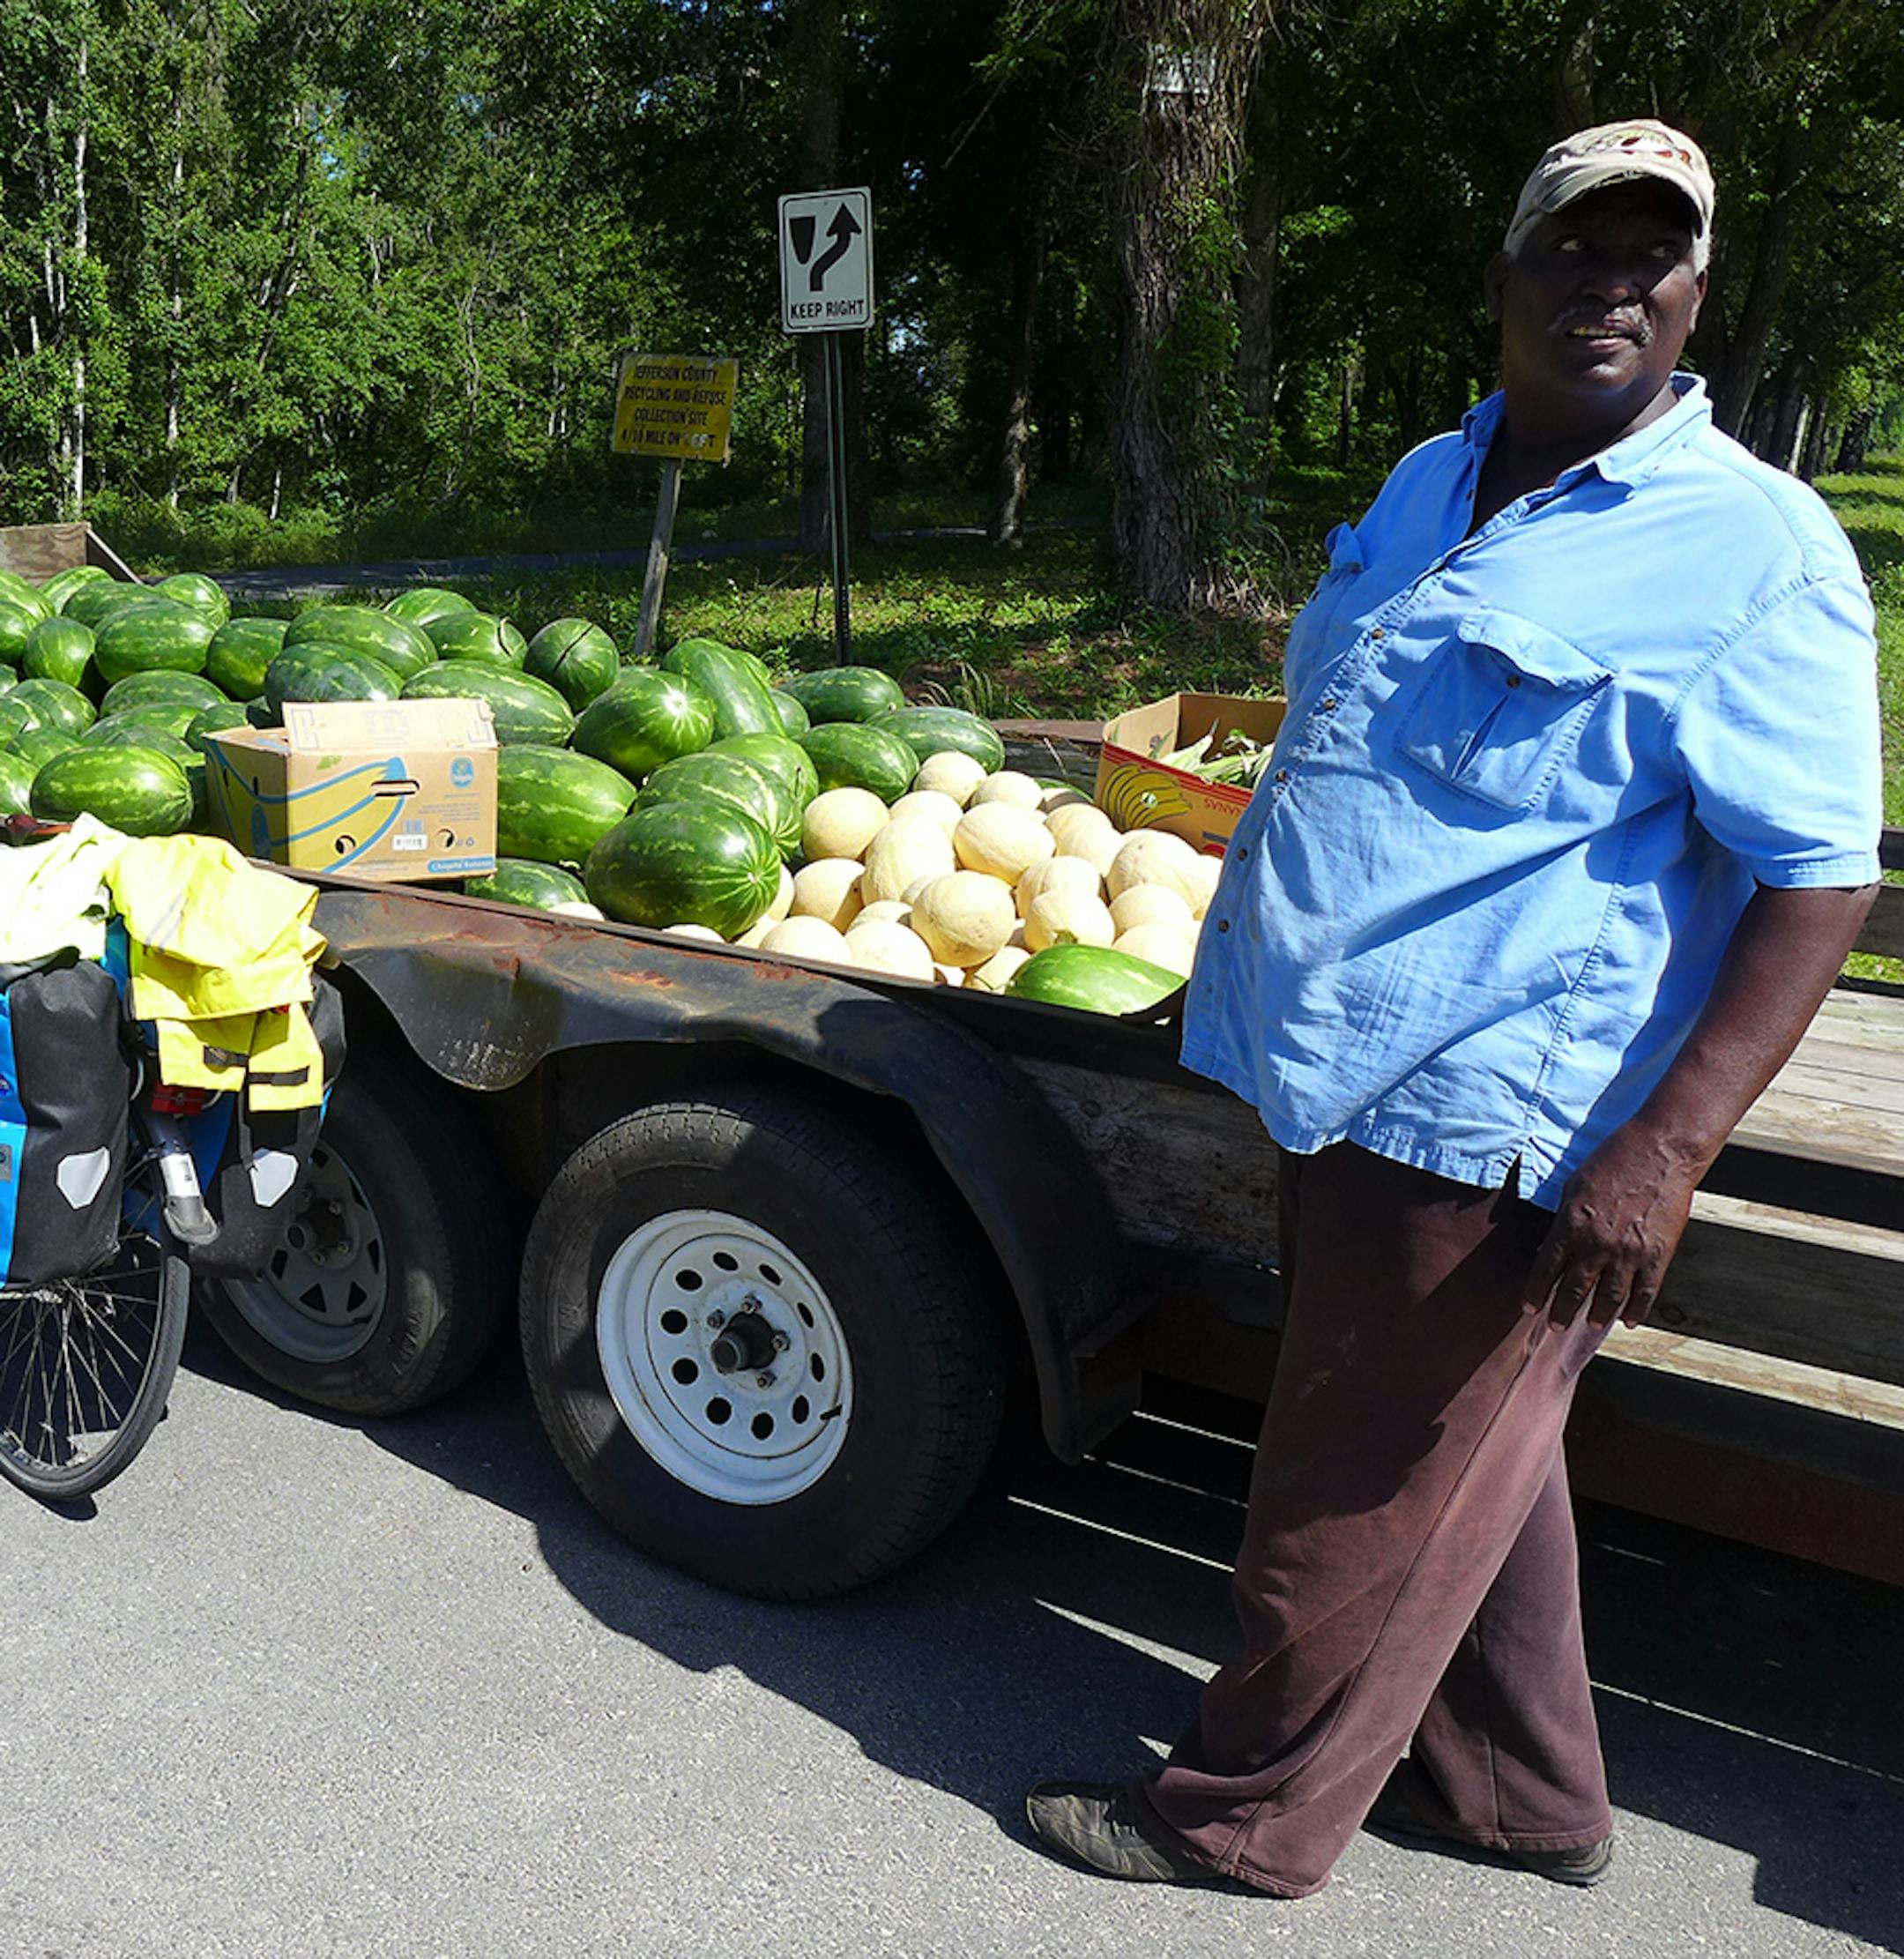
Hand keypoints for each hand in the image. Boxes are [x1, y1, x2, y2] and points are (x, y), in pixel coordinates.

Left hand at [1523, 1124, 1704, 1329]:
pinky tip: (1628, 1321)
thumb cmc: (1613, 1159)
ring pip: (1608, 1298)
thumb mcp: (1573, 1184)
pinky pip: (1645, 1293)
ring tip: (1589, 1324)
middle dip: (1561, 1311)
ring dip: (1595, 1315)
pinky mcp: (1659, 1255)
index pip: (1545, 1268)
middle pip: (1573, 1289)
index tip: (1529, 1308)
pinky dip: (1636, 1311)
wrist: (1660, 1150)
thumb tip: (1553, 1244)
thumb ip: (1563, 1217)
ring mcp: (1629, 1253)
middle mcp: (1596, 1243)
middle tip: (1554, 1326)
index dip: (1535, 1292)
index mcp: (1570, 1224)